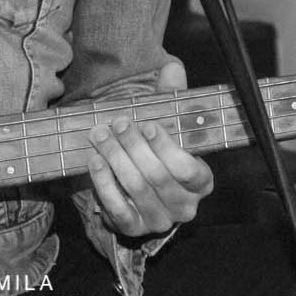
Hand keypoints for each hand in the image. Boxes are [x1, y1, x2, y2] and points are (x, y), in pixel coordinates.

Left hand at [82, 58, 213, 237]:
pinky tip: (95, 162)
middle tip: (117, 124)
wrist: (138, 189)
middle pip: (158, 177)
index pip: (189, 169)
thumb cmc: (157, 151)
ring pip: (136, 189)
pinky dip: (104, 184)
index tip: (148, 124)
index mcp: (201, 181)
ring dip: (115, 159)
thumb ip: (172, 97)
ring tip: (100, 136)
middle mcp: (185, 206)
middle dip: (134, 147)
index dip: (167, 147)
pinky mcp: (134, 229)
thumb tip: (172, 66)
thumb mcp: (168, 124)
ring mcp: (160, 221)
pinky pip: (118, 209)